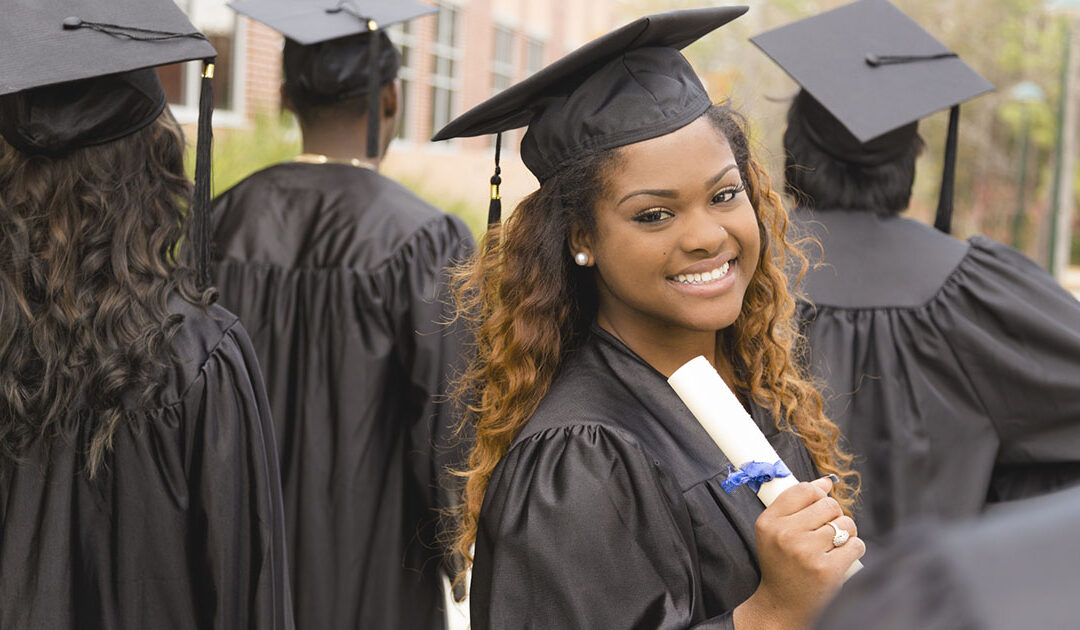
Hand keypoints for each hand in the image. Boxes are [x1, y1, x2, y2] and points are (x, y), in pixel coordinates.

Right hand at [733, 475, 864, 629]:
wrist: (783, 604)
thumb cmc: (781, 563)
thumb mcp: (775, 532)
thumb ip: (796, 504)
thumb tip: (825, 482)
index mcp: (769, 522)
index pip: (804, 490)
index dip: (818, 494)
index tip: (820, 503)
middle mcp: (785, 535)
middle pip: (829, 505)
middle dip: (833, 516)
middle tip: (825, 532)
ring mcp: (806, 553)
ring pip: (845, 524)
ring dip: (846, 533)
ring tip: (833, 545)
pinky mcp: (827, 570)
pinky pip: (856, 545)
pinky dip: (853, 550)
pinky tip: (840, 558)